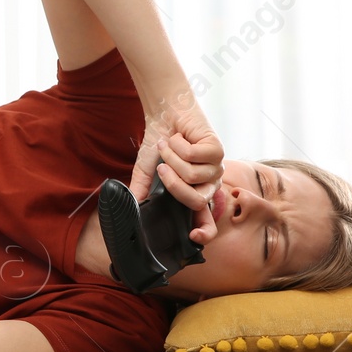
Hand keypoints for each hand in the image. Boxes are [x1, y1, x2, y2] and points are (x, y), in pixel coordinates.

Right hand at [129, 96, 224, 247]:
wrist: (165, 114)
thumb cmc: (158, 142)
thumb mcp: (146, 170)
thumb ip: (142, 189)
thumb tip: (133, 208)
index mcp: (194, 193)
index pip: (205, 220)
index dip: (204, 232)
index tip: (193, 237)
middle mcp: (208, 184)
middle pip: (195, 201)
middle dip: (173, 183)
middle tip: (162, 166)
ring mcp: (216, 168)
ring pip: (193, 176)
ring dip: (173, 157)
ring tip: (169, 146)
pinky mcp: (218, 150)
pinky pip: (195, 157)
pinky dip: (179, 145)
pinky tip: (178, 138)